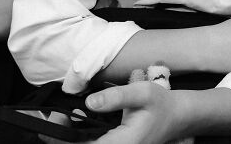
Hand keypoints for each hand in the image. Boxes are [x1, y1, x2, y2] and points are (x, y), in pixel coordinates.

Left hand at [39, 82, 182, 143]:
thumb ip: (116, 96)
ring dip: (70, 137)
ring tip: (63, 118)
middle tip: (56, 116)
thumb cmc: (161, 105)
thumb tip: (90, 102)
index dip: (61, 138)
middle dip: (62, 136)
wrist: (176, 117)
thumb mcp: (143, 93)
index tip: (54, 119)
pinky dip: (80, 137)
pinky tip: (77, 122)